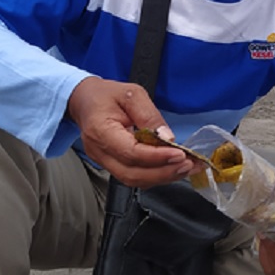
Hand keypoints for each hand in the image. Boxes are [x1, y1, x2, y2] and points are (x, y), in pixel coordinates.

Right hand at [68, 77, 193, 186]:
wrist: (86, 100)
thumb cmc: (106, 95)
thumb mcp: (132, 94)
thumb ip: (149, 115)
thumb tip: (167, 137)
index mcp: (101, 131)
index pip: (130, 152)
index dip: (157, 157)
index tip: (179, 154)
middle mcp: (99, 151)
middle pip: (132, 174)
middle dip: (163, 173)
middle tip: (188, 165)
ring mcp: (103, 161)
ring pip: (133, 180)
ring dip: (162, 177)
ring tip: (185, 168)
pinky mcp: (110, 165)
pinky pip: (133, 176)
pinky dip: (154, 175)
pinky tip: (171, 167)